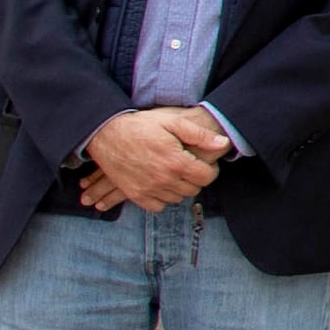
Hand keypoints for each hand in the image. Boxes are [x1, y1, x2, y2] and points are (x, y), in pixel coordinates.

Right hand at [79, 107, 224, 212]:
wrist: (106, 134)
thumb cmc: (140, 125)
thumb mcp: (172, 122)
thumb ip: (199, 135)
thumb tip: (223, 143)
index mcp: (176, 162)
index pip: (207, 177)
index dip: (210, 170)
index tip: (205, 163)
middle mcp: (164, 180)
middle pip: (193, 190)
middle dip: (196, 179)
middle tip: (189, 166)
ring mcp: (148, 190)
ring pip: (177, 199)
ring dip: (180, 188)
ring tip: (175, 173)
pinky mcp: (135, 195)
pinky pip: (158, 206)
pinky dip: (163, 198)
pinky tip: (161, 183)